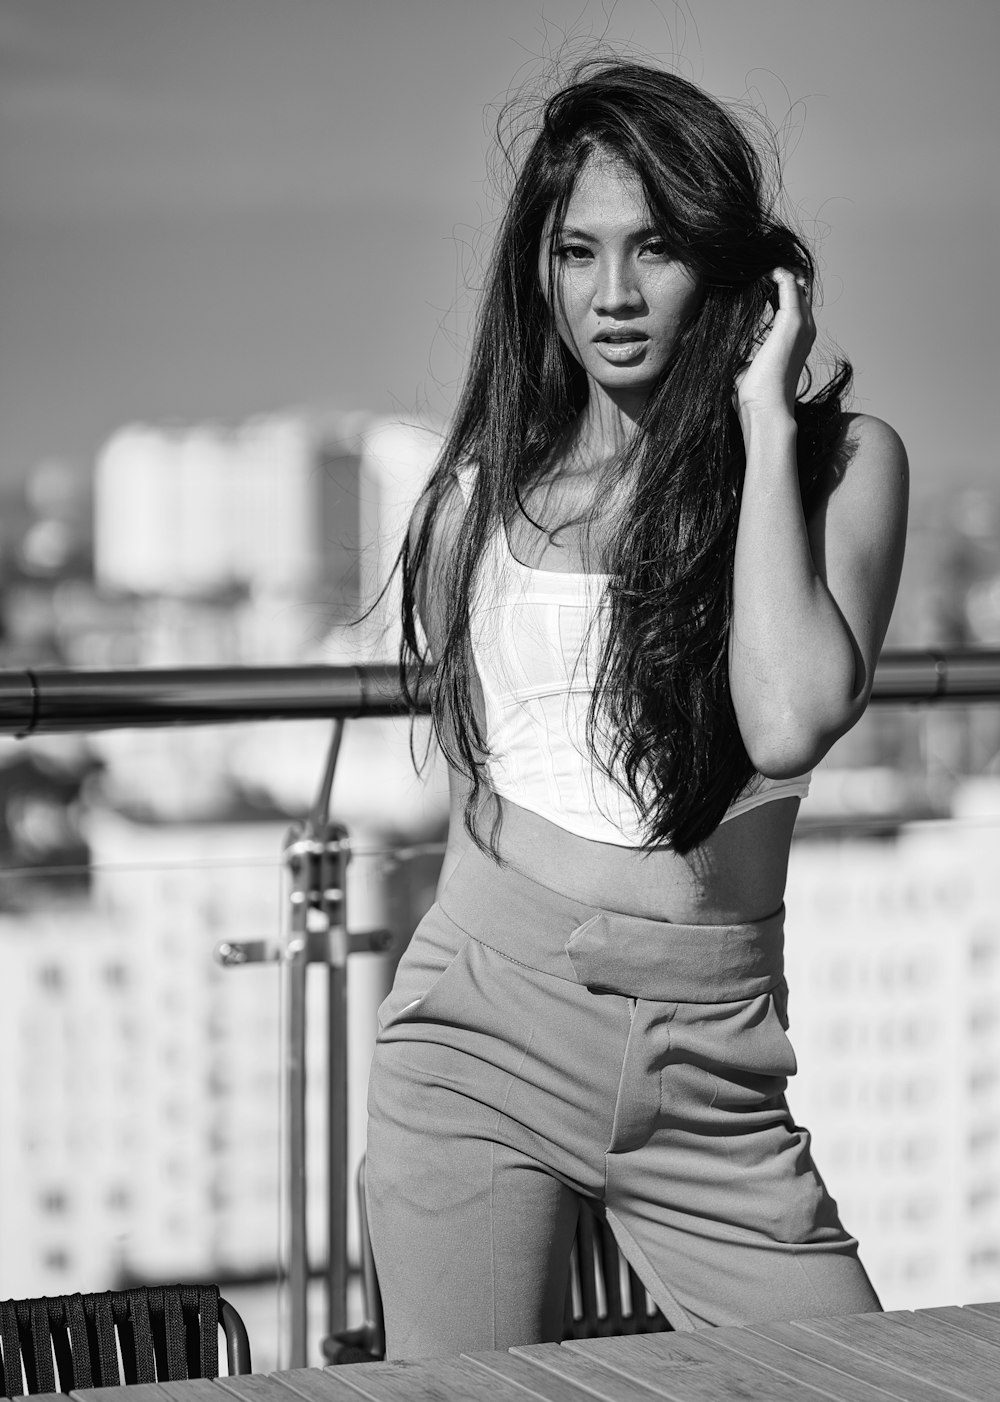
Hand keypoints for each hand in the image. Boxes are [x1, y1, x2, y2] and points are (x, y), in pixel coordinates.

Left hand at [735, 268, 814, 427]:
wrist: (765, 410)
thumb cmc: (754, 398)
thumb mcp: (745, 368)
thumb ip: (742, 356)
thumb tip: (723, 352)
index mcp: (796, 340)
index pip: (791, 303)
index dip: (773, 289)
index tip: (752, 281)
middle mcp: (805, 329)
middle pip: (796, 288)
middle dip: (775, 276)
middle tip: (751, 270)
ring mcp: (802, 324)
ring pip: (794, 282)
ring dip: (774, 272)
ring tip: (752, 268)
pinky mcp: (793, 321)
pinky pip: (788, 284)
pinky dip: (774, 273)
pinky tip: (757, 273)